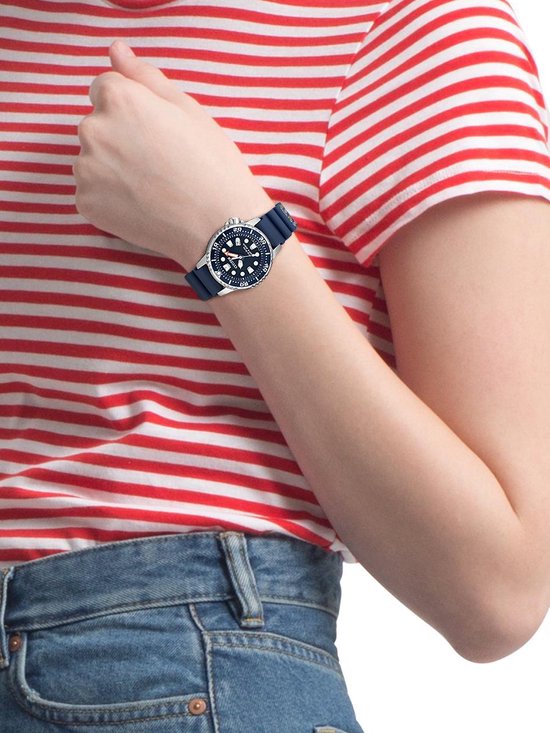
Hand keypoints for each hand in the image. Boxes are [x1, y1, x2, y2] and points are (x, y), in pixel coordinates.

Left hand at [74, 40, 271, 269]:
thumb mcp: (187, 109)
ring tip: (151, 186)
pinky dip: (111, 199)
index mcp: (118, 99)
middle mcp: (93, 129)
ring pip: (93, 160)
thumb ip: (145, 77)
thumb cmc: (210, 164)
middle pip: (98, 126)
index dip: (134, 110)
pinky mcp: (86, 203)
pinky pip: (92, 193)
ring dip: (113, 169)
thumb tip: (116, 51)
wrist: (216, 225)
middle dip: (120, 138)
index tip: (157, 133)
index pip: (106, 90)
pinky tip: (141, 205)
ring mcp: (86, 169)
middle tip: (159, 163)